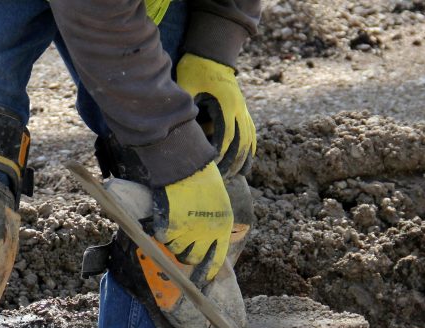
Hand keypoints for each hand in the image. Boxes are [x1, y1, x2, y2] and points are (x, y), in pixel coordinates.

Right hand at [152, 162, 232, 281]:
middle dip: (186, 253)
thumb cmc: (204, 181)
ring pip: (175, 248)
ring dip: (172, 240)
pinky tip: (165, 215)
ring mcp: (186, 232)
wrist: (187, 166)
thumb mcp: (219, 205)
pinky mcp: (169, 227)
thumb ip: (213, 225)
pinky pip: (162, 237)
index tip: (202, 276)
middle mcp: (205, 235)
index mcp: (221, 229)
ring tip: (173, 222)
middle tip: (181, 243)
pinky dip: (161, 229)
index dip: (208, 269)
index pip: (216, 259)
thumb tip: (205, 242)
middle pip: (192, 259)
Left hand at [176, 53, 256, 176]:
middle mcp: (239, 108)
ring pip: (250, 140)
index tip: (211, 167)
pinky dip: (250, 149)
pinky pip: (251, 133)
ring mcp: (243, 109)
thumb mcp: (186, 87)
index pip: (226, 137)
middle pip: (241, 143)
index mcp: (227, 105)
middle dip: (233, 162)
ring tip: (237, 176)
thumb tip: (173, 126)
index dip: (220, 154)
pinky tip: (246, 163)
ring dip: (244, 159)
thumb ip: (184, 107)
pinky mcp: (243, 109)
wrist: (212, 53)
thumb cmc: (196, 70)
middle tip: (221, 178)